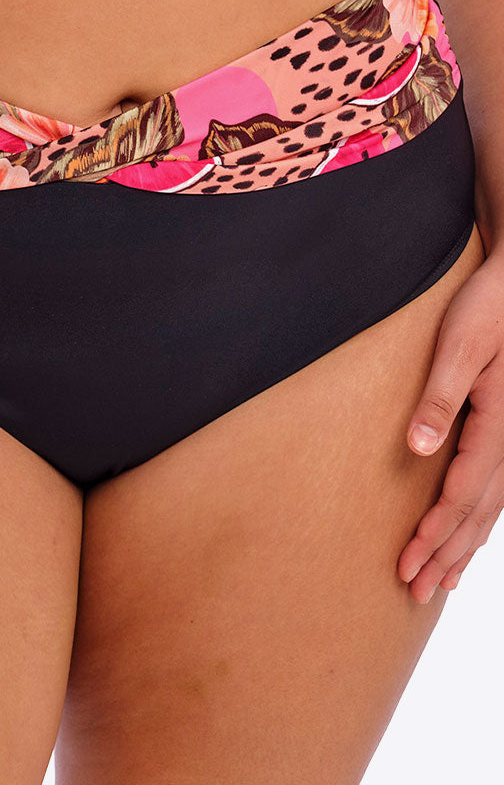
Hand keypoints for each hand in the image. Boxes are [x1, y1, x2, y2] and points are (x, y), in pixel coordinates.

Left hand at [398, 248, 503, 601]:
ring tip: (440, 581)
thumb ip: (440, 398)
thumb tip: (418, 447)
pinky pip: (496, 490)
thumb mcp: (460, 347)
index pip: (461, 495)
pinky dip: (480, 521)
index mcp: (499, 424)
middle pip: (478, 513)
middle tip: (415, 591)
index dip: (432, 534)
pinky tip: (468, 536)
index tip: (405, 564)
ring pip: (491, 508)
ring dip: (464, 546)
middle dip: (446, 554)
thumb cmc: (487, 309)